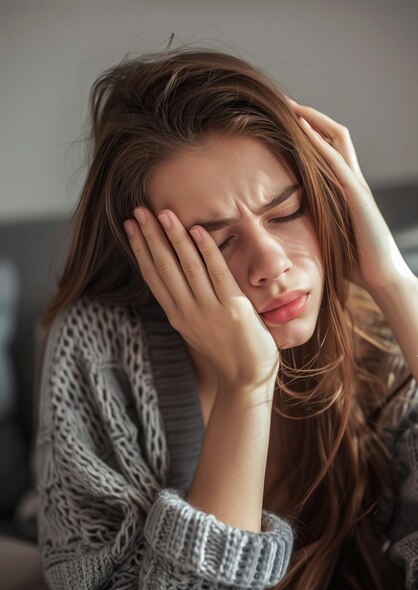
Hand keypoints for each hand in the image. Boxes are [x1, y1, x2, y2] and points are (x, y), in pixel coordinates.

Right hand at [123, 207, 279, 389]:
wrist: (246, 379)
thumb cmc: (226, 352)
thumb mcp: (198, 327)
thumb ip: (188, 303)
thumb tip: (181, 278)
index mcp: (177, 315)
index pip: (153, 276)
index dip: (140, 249)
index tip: (130, 227)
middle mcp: (187, 311)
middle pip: (163, 267)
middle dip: (150, 237)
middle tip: (138, 210)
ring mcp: (209, 310)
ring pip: (186, 267)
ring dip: (173, 237)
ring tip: (163, 213)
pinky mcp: (233, 309)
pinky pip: (217, 274)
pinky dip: (207, 251)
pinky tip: (198, 230)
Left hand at [286, 97, 411, 292]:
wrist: (382, 279)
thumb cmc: (355, 263)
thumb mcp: (327, 236)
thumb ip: (314, 221)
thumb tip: (287, 222)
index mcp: (345, 190)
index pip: (329, 150)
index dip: (310, 132)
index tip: (285, 122)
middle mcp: (353, 181)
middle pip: (335, 136)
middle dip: (310, 116)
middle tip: (284, 103)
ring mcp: (357, 186)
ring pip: (337, 141)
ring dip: (314, 121)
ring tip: (291, 107)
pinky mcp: (358, 197)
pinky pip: (337, 164)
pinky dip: (320, 145)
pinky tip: (303, 131)